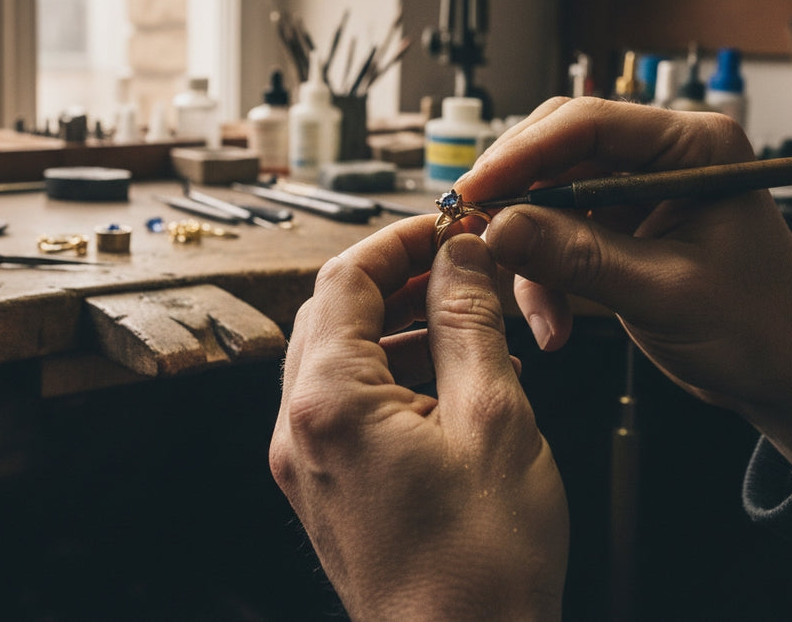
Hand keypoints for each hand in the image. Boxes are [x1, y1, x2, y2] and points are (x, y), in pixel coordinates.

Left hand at [270, 215, 567, 620]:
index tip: (446, 227)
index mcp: (330, 402)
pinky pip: (346, 398)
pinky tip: (449, 374)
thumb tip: (461, 254)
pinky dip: (391, 368)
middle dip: (396, 276)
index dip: (399, 240)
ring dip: (396, 321)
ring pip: (340, 352)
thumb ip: (469, 321)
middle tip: (456, 265)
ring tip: (464, 318)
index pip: (346, 278)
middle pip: (334, 310)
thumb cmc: (481, 564)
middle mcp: (299, 427)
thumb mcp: (493, 417)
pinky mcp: (326, 481)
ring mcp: (305, 458)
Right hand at [455, 96, 791, 477]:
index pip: (590, 123)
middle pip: (559, 151)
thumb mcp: (663, 292)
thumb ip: (578, 257)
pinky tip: (553, 318)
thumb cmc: (757, 328)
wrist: (783, 373)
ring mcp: (635, 190)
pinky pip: (557, 233)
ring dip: (531, 251)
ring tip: (539, 308)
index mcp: (692, 147)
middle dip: (516, 196)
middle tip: (474, 229)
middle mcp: (659, 156)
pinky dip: (545, 275)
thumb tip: (499, 228)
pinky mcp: (618, 224)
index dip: (523, 153)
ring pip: (549, 196)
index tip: (475, 189)